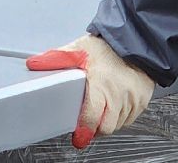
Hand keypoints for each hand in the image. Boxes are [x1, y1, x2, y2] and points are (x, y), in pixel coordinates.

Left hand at [25, 34, 155, 147]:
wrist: (134, 40)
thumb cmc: (107, 46)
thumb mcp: (78, 49)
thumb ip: (56, 59)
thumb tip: (35, 64)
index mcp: (102, 85)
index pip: (93, 117)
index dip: (84, 130)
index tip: (78, 137)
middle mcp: (119, 95)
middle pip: (106, 127)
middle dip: (95, 128)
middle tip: (86, 122)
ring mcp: (133, 99)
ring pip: (118, 124)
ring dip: (107, 120)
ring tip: (100, 107)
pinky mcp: (142, 101)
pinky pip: (129, 118)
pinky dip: (120, 115)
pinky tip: (113, 103)